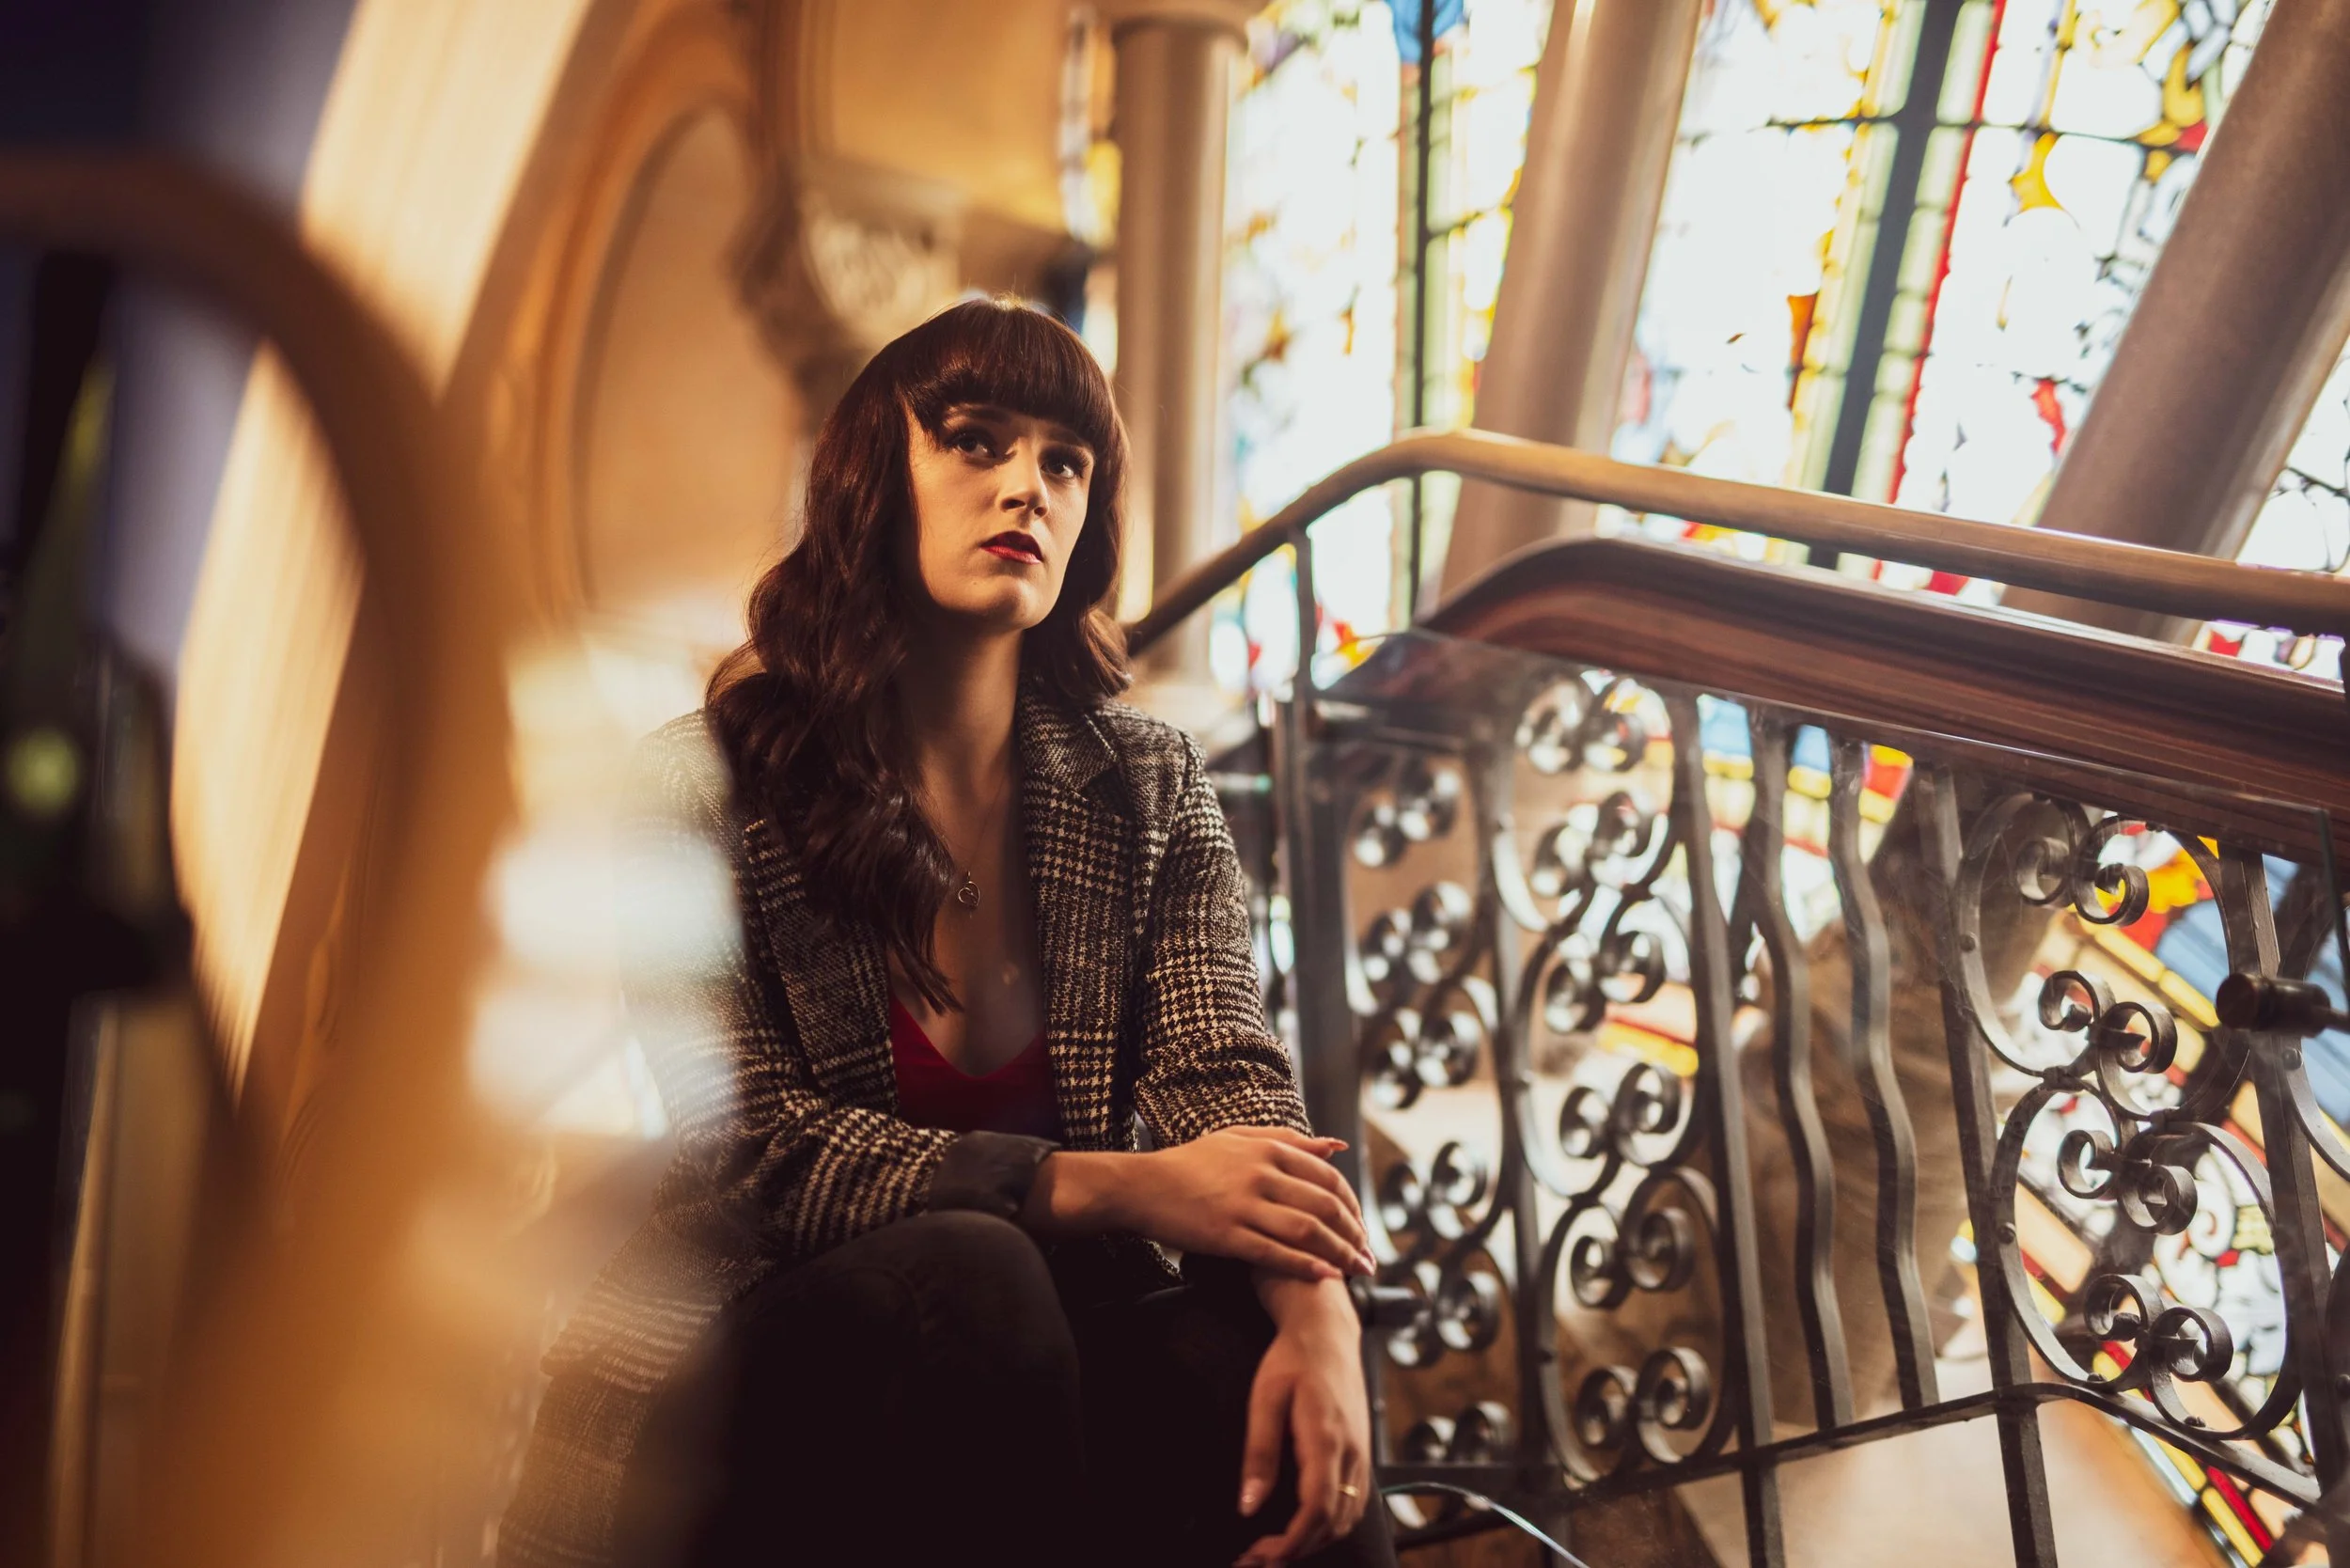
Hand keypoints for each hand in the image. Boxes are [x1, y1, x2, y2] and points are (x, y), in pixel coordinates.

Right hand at [1122, 1126, 1374, 1281]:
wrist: (1143, 1186)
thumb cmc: (1190, 1163)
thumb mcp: (1239, 1139)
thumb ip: (1288, 1140)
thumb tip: (1335, 1147)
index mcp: (1267, 1150)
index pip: (1328, 1178)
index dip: (1353, 1205)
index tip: (1363, 1228)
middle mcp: (1261, 1175)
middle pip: (1325, 1206)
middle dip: (1355, 1235)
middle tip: (1369, 1257)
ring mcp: (1244, 1205)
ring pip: (1307, 1230)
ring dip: (1340, 1253)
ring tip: (1357, 1272)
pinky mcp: (1227, 1235)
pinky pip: (1275, 1253)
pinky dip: (1306, 1266)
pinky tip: (1326, 1277)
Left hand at [1236, 1280, 1372, 1565]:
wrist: (1328, 1331)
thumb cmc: (1293, 1359)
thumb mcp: (1265, 1398)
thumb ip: (1259, 1453)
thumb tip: (1248, 1504)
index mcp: (1327, 1439)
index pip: (1316, 1509)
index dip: (1293, 1542)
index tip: (1264, 1556)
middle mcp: (1351, 1452)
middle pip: (1334, 1522)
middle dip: (1299, 1549)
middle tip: (1258, 1558)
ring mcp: (1361, 1453)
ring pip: (1348, 1516)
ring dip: (1316, 1541)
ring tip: (1276, 1549)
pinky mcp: (1361, 1451)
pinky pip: (1355, 1501)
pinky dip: (1332, 1524)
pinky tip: (1306, 1528)